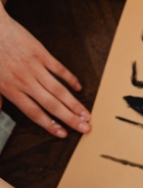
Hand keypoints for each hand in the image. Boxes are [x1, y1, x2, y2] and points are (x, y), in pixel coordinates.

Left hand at [0, 5, 89, 137]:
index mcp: (11, 88)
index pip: (34, 112)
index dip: (50, 125)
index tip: (63, 133)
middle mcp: (25, 81)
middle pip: (52, 105)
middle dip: (70, 119)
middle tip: (85, 128)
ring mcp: (35, 68)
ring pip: (59, 90)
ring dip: (74, 104)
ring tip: (86, 114)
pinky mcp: (41, 54)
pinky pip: (59, 69)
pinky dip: (70, 79)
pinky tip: (78, 87)